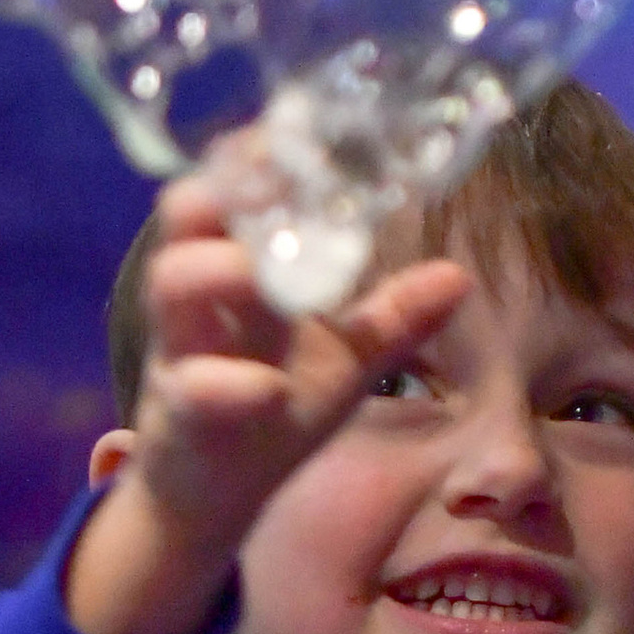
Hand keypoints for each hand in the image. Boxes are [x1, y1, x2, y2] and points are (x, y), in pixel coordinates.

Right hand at [67, 140, 470, 633]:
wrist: (212, 501)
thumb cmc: (270, 413)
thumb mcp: (342, 362)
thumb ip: (391, 318)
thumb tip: (459, 276)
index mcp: (238, 270)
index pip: (234, 189)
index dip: (257, 156)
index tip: (297, 132)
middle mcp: (201, 298)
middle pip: (187, 213)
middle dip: (227, 191)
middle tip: (278, 183)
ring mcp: (181, 350)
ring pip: (174, 284)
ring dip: (221, 270)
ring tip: (264, 276)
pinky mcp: (177, 414)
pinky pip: (192, 387)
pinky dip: (228, 384)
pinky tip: (267, 388)